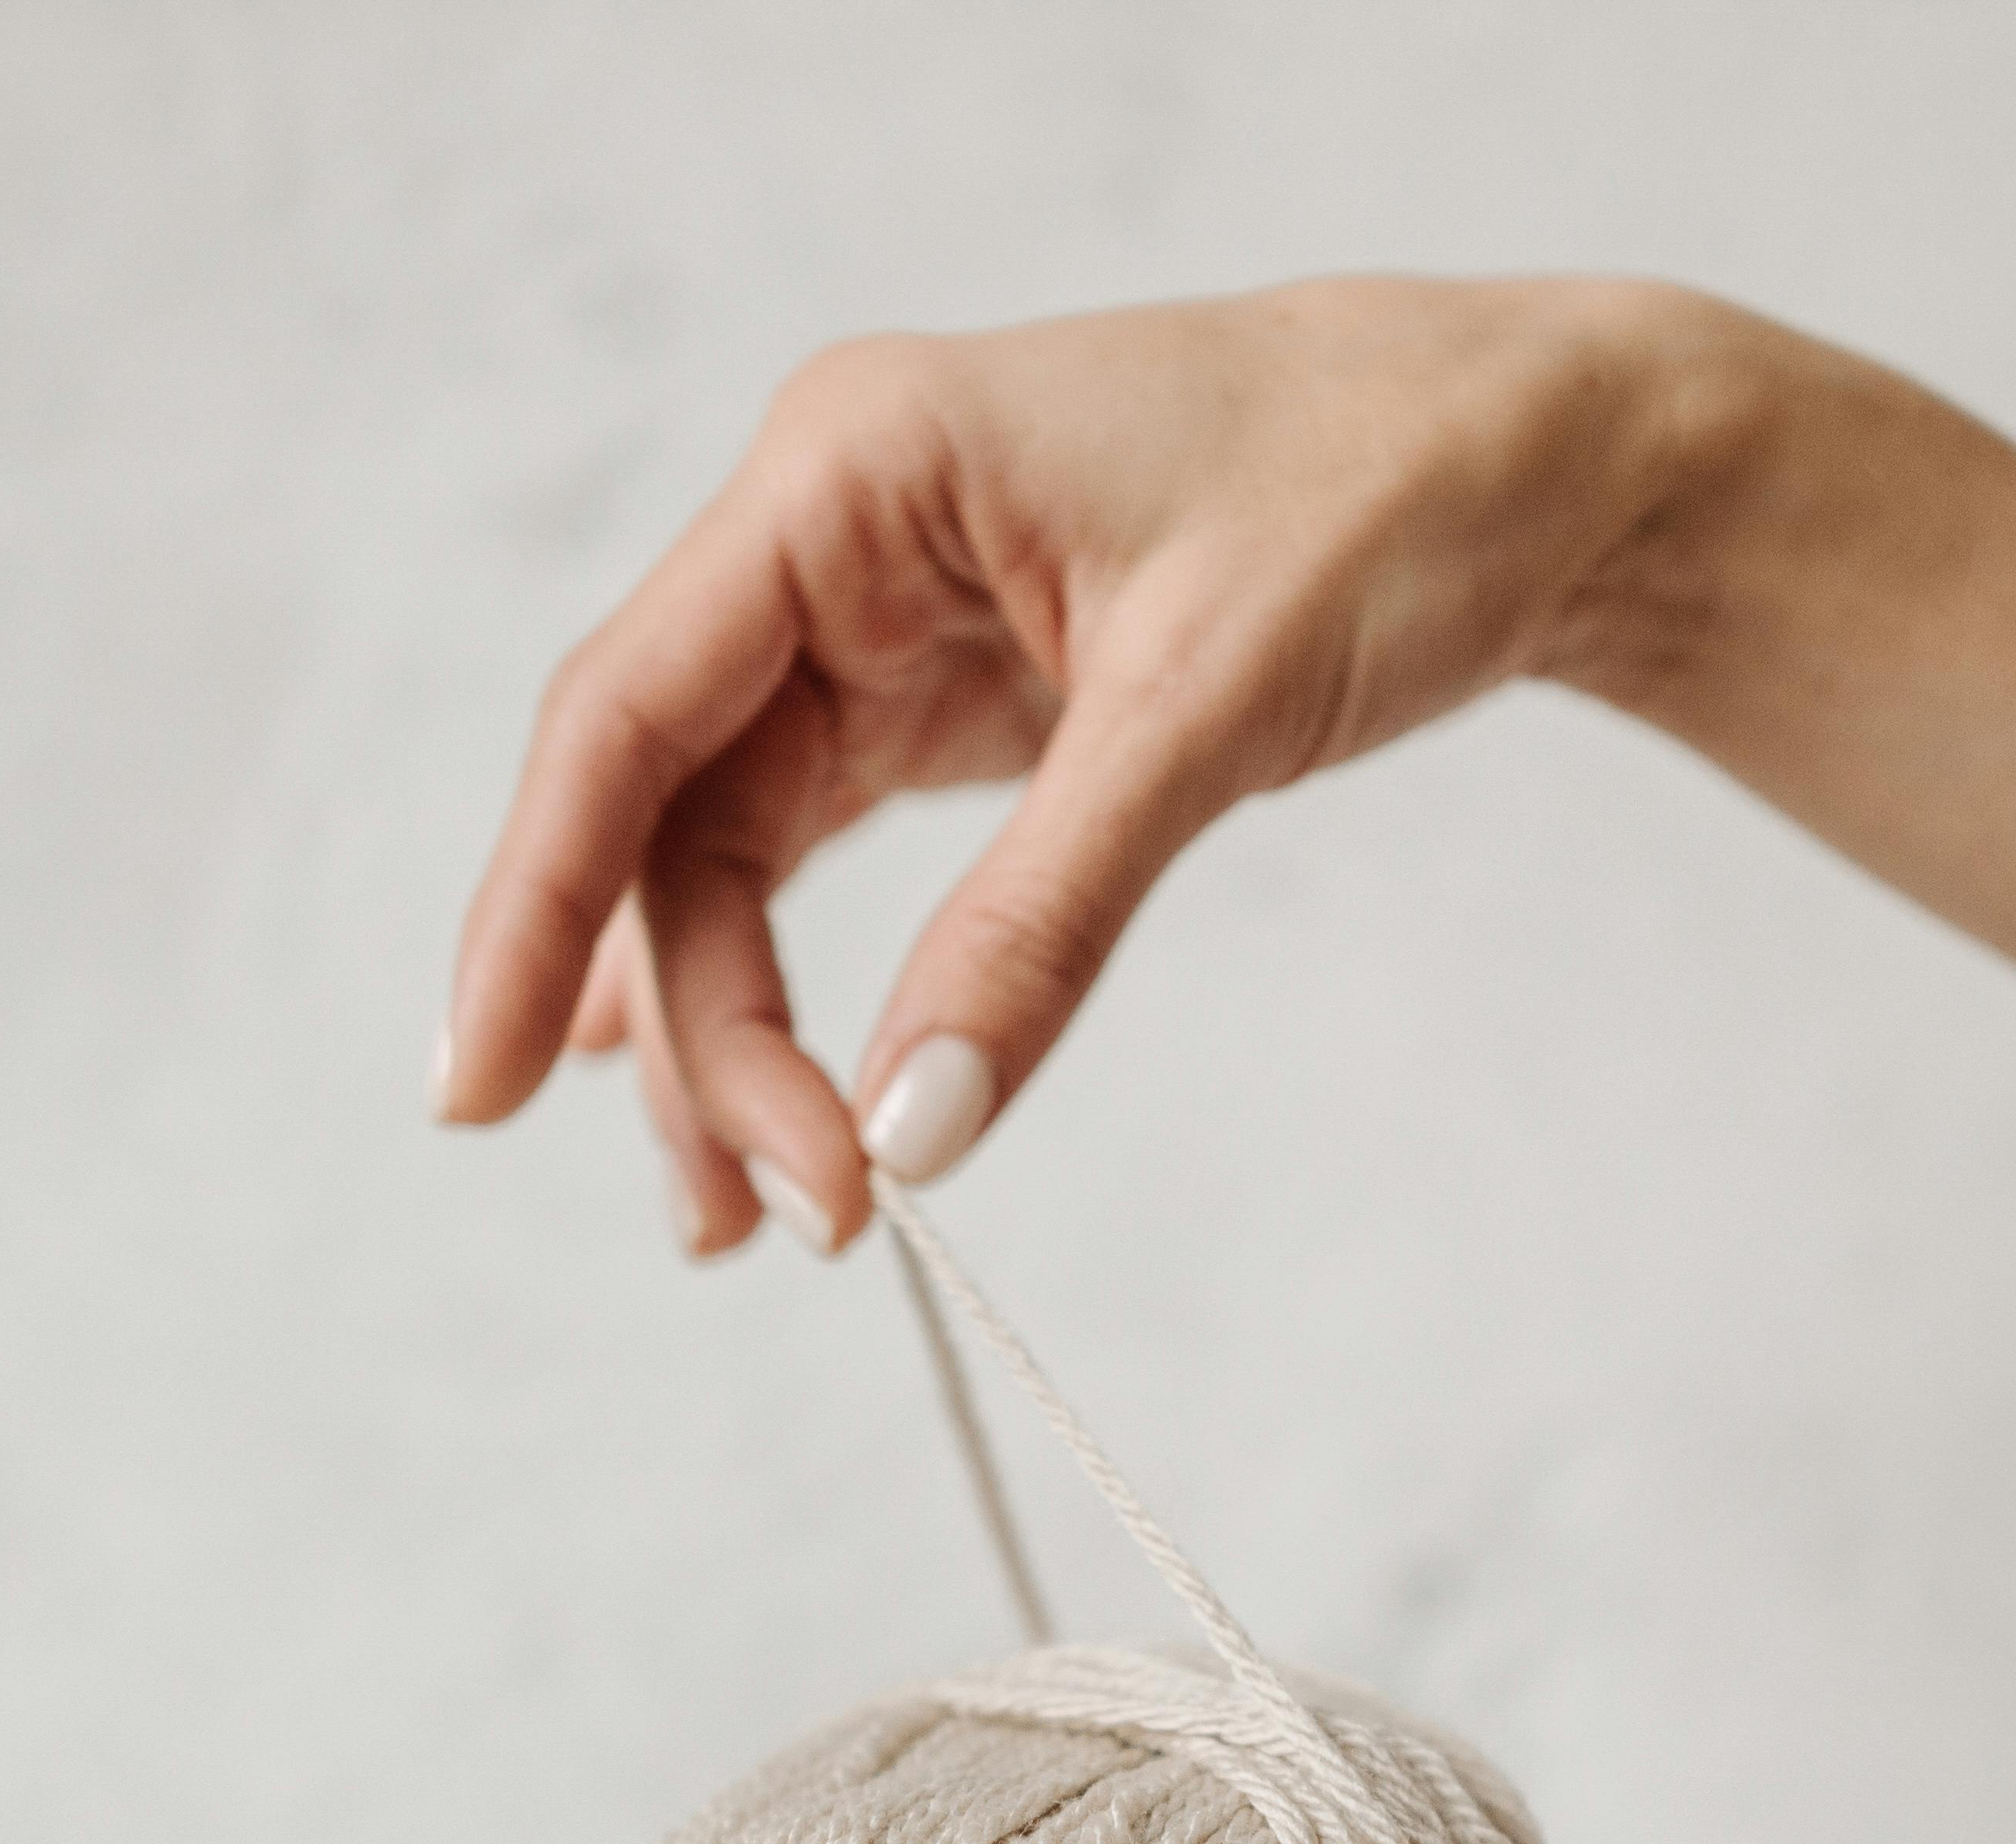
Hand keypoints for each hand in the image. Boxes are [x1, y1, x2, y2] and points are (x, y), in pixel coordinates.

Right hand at [436, 276, 1749, 1253]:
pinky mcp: (944, 696)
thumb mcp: (1213, 707)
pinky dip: (787, 988)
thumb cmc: (1392, 493)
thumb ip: (1044, 917)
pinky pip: (807, 857)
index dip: (528, 908)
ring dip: (729, 1039)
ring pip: (725, 860)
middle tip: (780, 1220)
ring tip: (764, 1222)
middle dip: (699, 1031)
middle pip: (667, 818)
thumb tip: (909, 1128)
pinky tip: (752, 1101)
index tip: (473, 1092)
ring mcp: (875, 618)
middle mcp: (828, 535)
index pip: (623, 714)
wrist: (1542, 450)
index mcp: (850, 469)